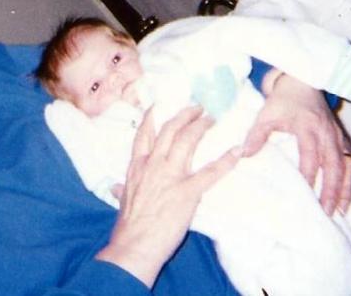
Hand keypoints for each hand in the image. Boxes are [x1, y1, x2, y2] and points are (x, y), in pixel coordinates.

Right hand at [97, 106, 238, 286]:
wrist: (134, 244)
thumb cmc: (128, 226)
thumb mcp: (122, 201)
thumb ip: (121, 190)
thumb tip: (115, 187)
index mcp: (137, 166)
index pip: (144, 134)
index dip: (152, 117)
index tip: (159, 105)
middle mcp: (154, 164)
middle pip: (170, 130)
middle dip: (184, 115)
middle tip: (197, 108)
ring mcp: (171, 176)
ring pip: (187, 141)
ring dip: (201, 126)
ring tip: (211, 118)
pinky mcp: (188, 191)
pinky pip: (210, 172)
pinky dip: (225, 160)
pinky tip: (236, 151)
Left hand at [242, 74, 350, 214]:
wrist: (302, 84)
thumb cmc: (282, 102)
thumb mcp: (265, 114)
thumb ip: (256, 134)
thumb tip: (243, 155)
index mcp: (308, 127)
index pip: (310, 155)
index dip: (309, 175)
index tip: (305, 194)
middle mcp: (328, 134)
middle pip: (335, 165)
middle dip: (332, 190)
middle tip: (327, 212)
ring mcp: (339, 137)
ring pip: (350, 166)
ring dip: (347, 189)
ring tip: (340, 211)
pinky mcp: (344, 140)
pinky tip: (348, 197)